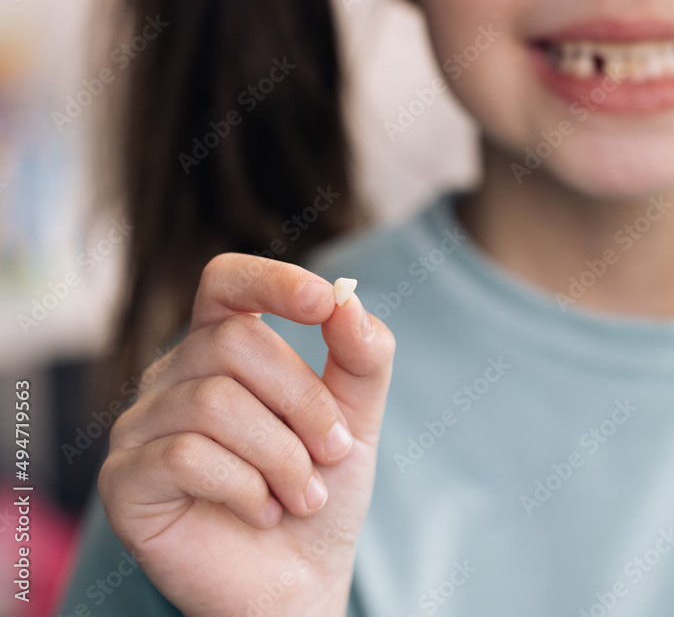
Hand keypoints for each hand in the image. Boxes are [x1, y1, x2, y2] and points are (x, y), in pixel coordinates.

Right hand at [98, 254, 394, 615]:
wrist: (298, 579)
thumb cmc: (319, 492)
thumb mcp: (357, 420)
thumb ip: (361, 358)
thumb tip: (349, 302)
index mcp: (222, 349)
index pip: (227, 282)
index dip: (273, 280)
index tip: (326, 302)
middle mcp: (173, 377)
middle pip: (237, 344)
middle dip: (305, 404)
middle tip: (333, 456)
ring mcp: (141, 426)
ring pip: (215, 403)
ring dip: (282, 457)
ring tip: (301, 496)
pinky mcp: (124, 480)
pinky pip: (185, 456)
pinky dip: (245, 488)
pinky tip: (261, 513)